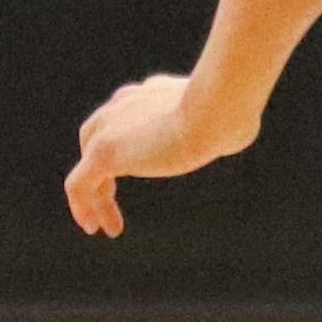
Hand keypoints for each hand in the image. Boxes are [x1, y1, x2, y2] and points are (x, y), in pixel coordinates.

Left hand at [65, 74, 251, 237]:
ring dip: (96, 197)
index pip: (125, 116)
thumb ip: (223, 121)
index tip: (138, 167)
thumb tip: (241, 129)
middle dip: (102, 170)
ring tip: (106, 226)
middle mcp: (124, 104)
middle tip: (110, 197)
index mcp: (149, 93)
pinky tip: (94, 228)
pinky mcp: (103, 152)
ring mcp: (109, 127)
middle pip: (95, 138)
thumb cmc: (231, 115)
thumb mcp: (229, 115)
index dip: (127, 145)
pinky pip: (79, 185)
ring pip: (89, 166)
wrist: (215, 111)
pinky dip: (83, 206)